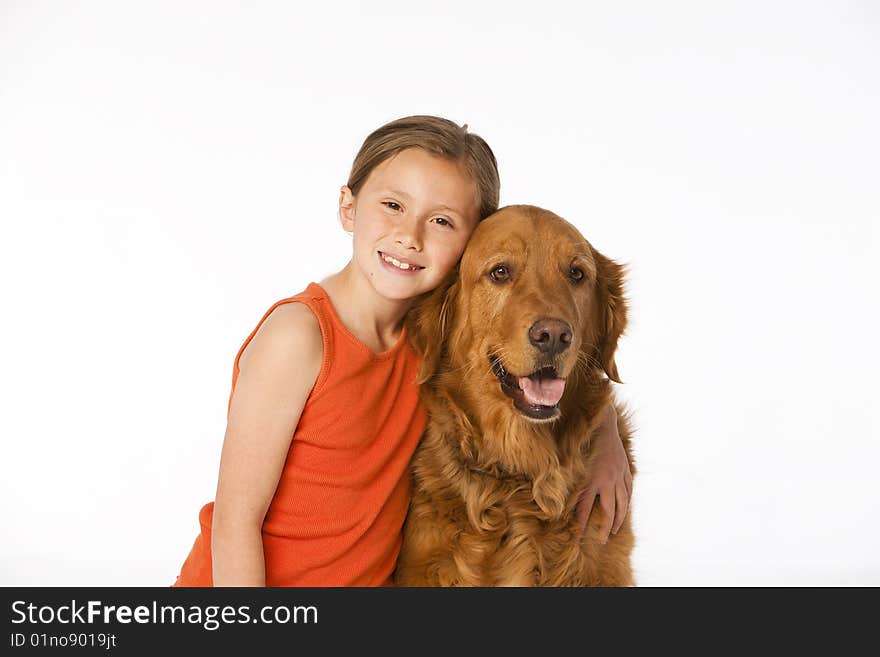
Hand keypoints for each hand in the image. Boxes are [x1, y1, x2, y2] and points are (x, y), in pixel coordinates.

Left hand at [575, 405, 631, 542]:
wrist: (603, 423)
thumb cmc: (583, 440)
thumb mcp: (571, 460)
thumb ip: (565, 477)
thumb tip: (552, 493)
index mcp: (590, 478)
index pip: (585, 507)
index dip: (582, 522)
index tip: (579, 534)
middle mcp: (606, 479)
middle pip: (608, 511)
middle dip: (605, 527)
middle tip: (602, 540)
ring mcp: (618, 475)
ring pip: (622, 504)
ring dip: (619, 519)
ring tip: (615, 530)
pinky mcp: (625, 470)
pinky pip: (628, 491)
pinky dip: (627, 502)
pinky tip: (624, 510)